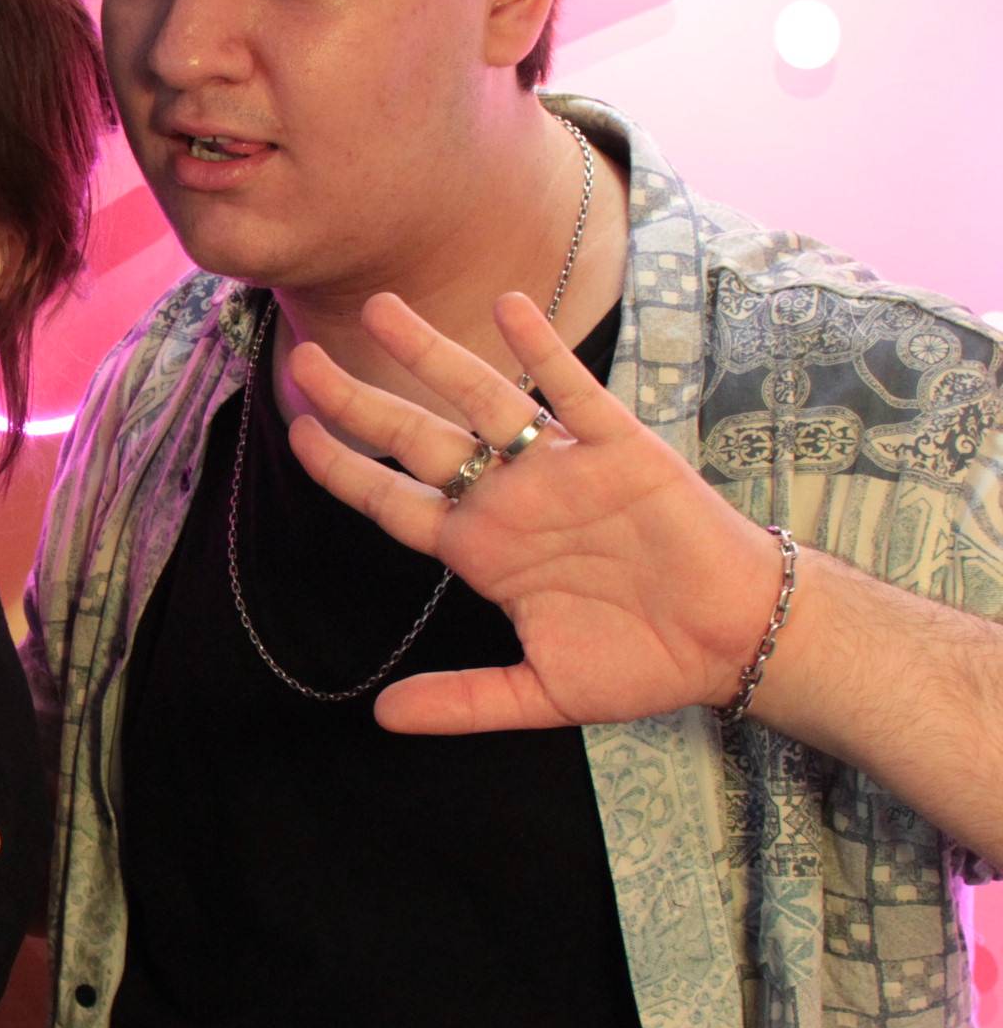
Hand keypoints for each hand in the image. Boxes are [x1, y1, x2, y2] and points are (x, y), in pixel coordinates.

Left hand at [283, 290, 782, 734]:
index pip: (391, 500)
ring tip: (381, 309)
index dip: (342, 469)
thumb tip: (382, 718)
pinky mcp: (621, 449)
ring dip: (432, 355)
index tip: (294, 432)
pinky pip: (574, 392)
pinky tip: (509, 310)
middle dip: (359, 402)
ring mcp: (560, 468)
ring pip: (482, 400)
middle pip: (416, 439)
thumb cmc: (639, 663)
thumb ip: (463, 702)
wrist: (733, 640)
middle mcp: (509, 497)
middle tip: (304, 359)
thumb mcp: (539, 694)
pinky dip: (543, 352)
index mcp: (480, 549)